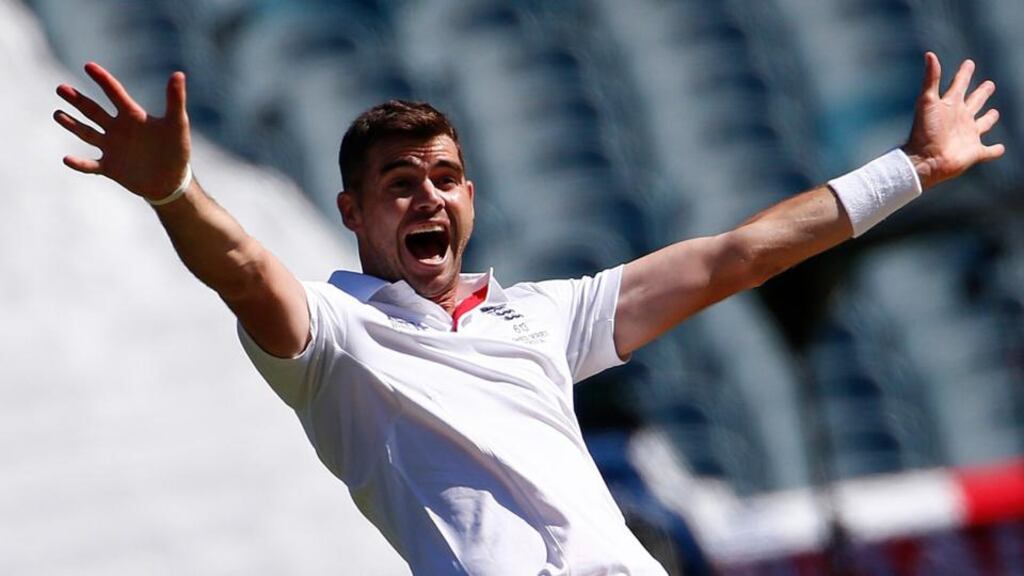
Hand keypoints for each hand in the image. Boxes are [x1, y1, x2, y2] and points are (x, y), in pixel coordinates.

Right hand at [54, 62, 190, 200]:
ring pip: (87, 133)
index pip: (114, 93)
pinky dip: (80, 163)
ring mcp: (111, 148)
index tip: (89, 66)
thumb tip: (179, 74)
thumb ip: (175, 100)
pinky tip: (67, 159)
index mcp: (132, 116)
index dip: (102, 79)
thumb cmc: (177, 150)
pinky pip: (90, 165)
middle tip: (61, 88)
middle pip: (93, 111)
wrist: (172, 181)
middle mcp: (118, 129)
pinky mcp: (109, 167)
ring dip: (72, 124)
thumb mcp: (177, 124)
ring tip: (57, 114)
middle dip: (77, 100)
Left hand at [902, 52, 1004, 189]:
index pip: (959, 85)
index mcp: (950, 106)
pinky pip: (989, 151)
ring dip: (989, 119)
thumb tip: (930, 54)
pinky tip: (1000, 148)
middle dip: (981, 94)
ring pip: (983, 124)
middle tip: (989, 84)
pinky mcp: (975, 152)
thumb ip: (931, 79)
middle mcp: (960, 119)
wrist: (925, 159)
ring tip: (995, 112)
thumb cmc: (925, 131)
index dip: (964, 74)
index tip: (969, 63)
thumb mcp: (927, 101)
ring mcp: (968, 136)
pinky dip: (995, 150)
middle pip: (974, 102)